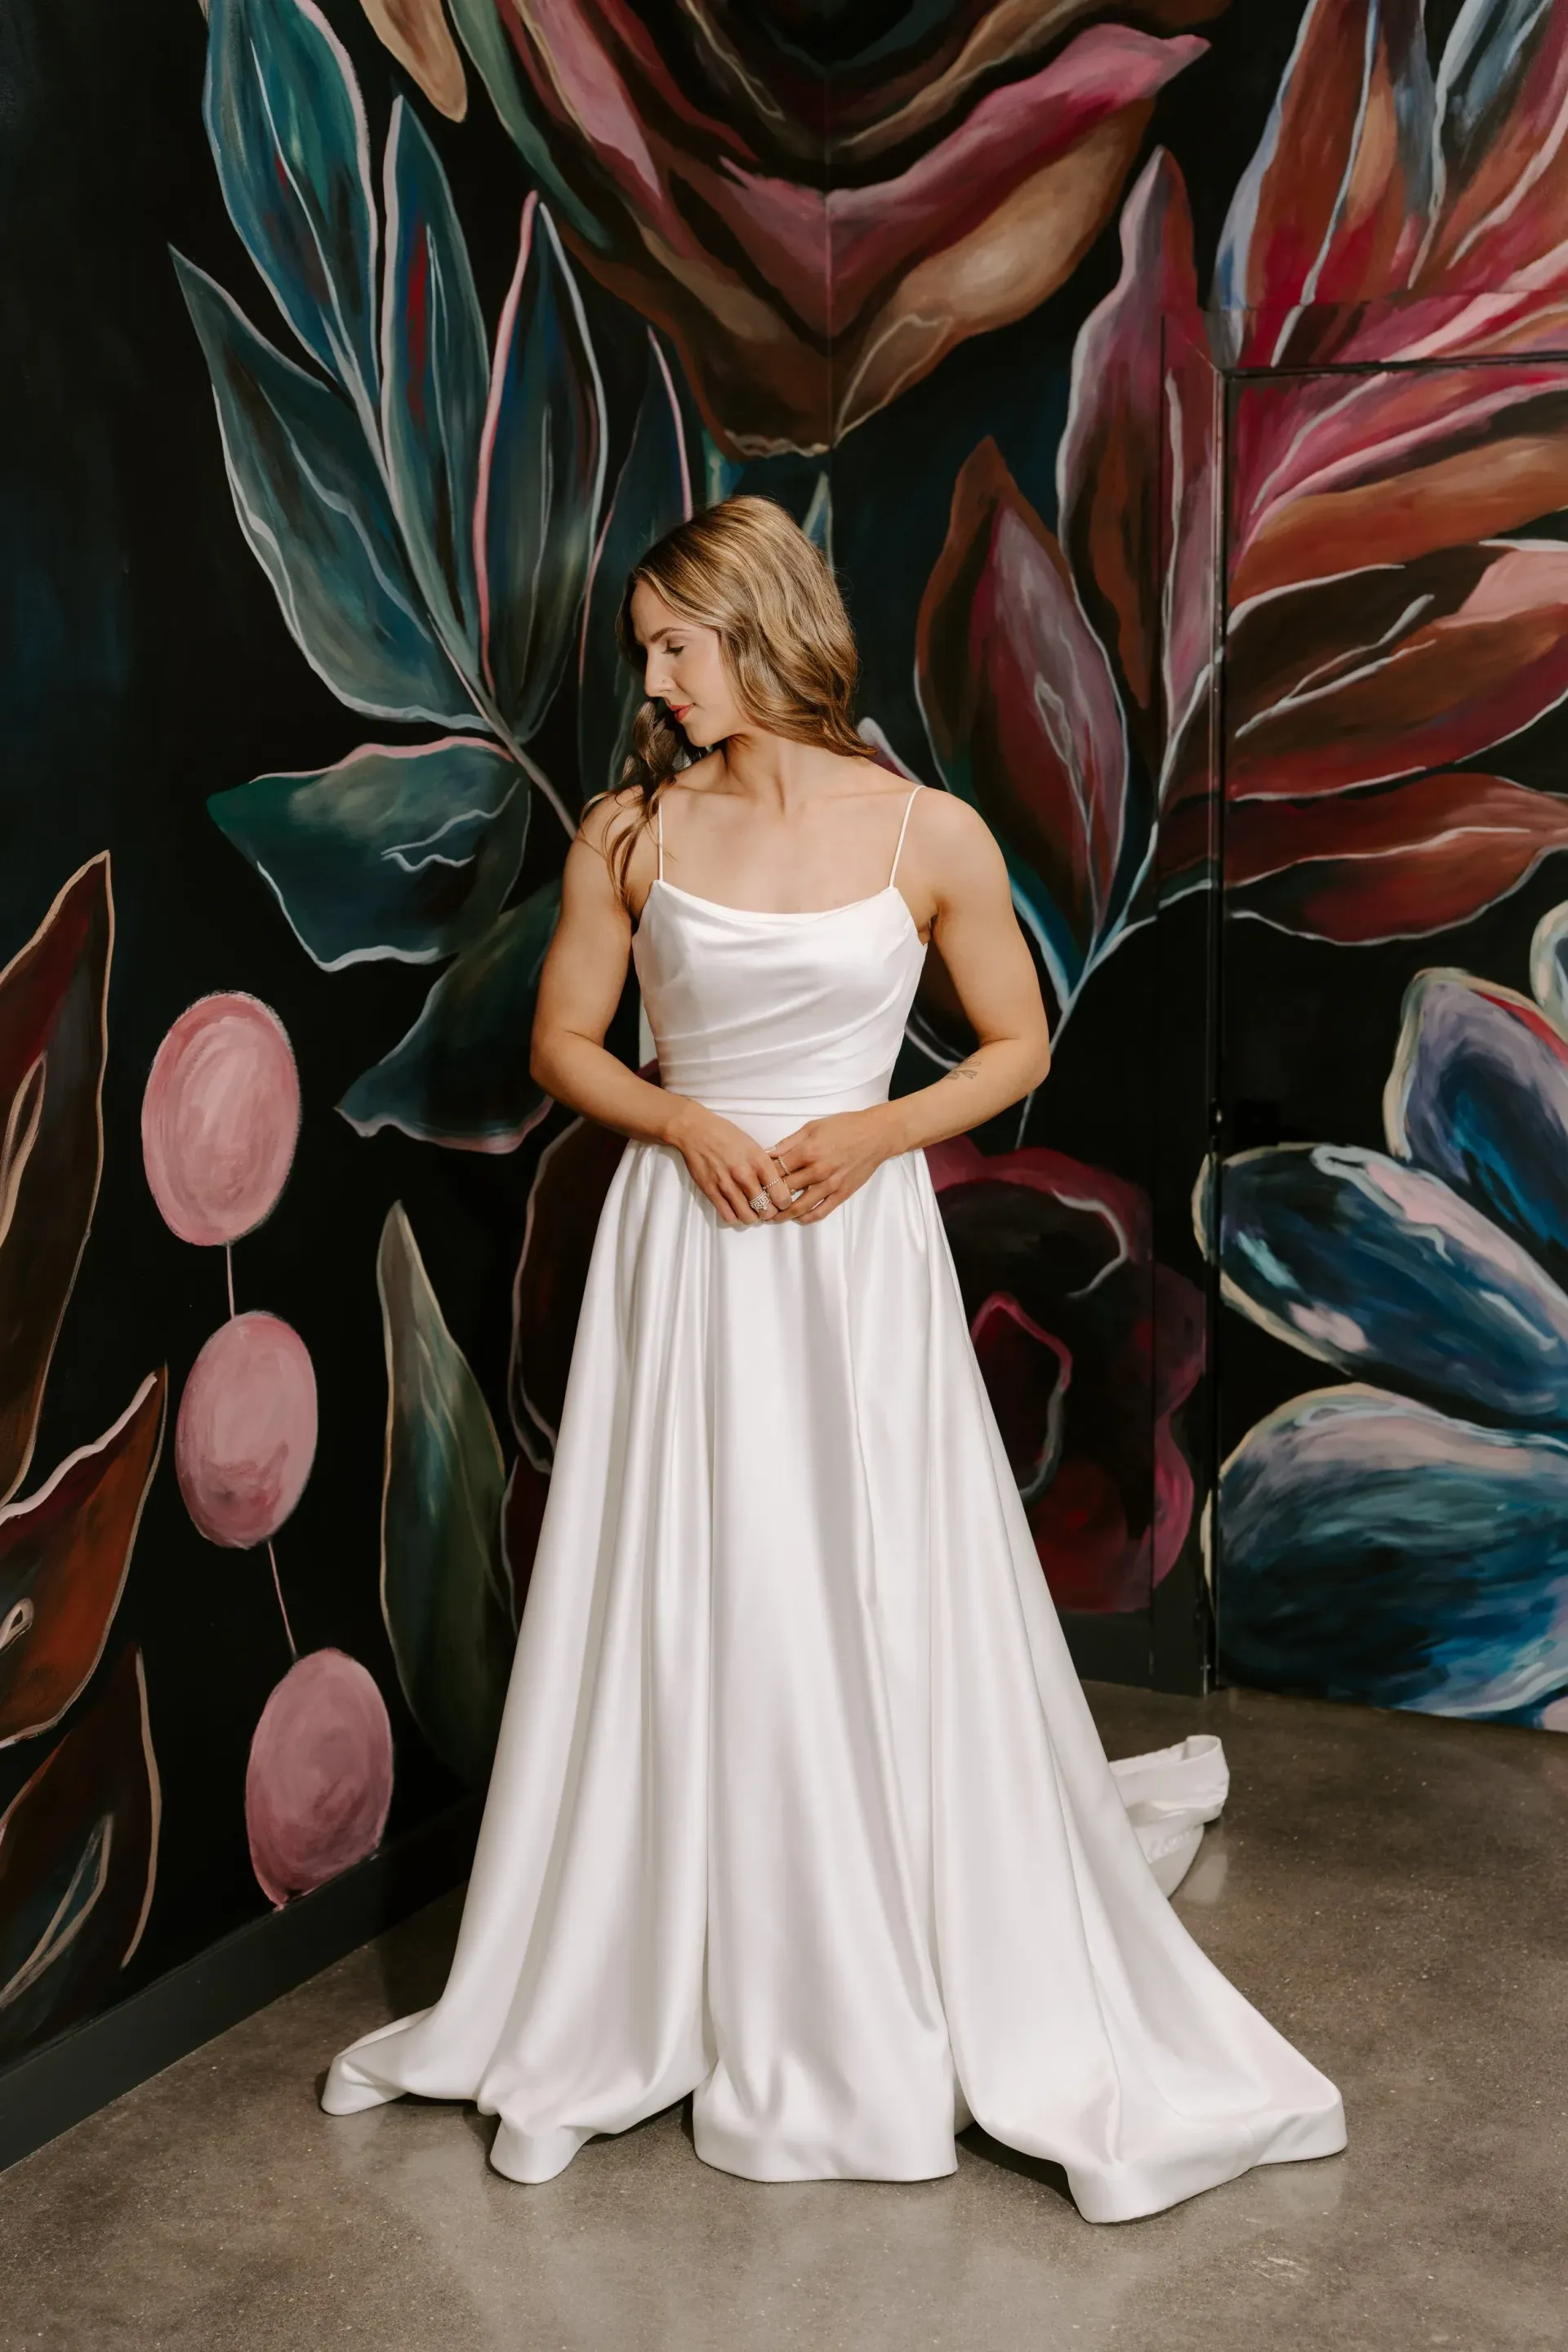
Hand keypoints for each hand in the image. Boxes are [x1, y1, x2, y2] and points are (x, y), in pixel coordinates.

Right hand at [662, 1099, 795, 1226]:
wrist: (697, 1131)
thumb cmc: (726, 1135)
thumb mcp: (753, 1146)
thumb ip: (765, 1166)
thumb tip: (777, 1185)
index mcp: (759, 1161)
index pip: (780, 1195)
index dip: (784, 1203)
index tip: (781, 1202)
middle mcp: (744, 1175)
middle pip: (765, 1210)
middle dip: (769, 1212)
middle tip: (767, 1208)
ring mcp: (727, 1185)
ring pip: (747, 1217)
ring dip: (752, 1217)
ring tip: (751, 1210)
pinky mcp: (711, 1191)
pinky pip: (728, 1216)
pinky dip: (735, 1217)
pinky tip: (736, 1209)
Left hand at [769, 1108, 902, 1222]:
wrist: (875, 1134)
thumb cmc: (844, 1127)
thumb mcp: (812, 1127)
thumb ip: (788, 1142)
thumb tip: (767, 1153)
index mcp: (807, 1151)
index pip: (776, 1170)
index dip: (762, 1178)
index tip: (754, 1183)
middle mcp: (817, 1171)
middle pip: (784, 1190)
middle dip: (767, 1199)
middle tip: (757, 1204)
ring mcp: (830, 1185)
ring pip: (799, 1207)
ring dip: (782, 1215)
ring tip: (771, 1217)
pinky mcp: (842, 1194)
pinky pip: (821, 1212)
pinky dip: (806, 1218)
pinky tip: (797, 1218)